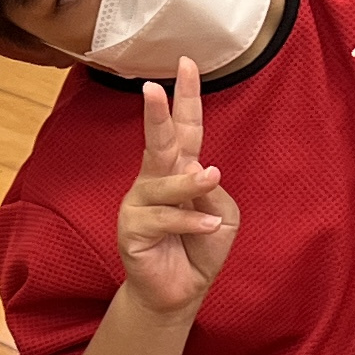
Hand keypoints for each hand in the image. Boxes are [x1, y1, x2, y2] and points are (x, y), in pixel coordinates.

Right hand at [118, 57, 238, 313]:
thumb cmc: (200, 247)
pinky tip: (208, 226)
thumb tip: (197, 174)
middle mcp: (156, 180)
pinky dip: (189, 222)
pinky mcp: (132, 230)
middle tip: (152, 89)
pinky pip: (163, 219)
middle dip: (157, 115)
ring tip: (211, 178)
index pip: (186, 128)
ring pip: (162, 184)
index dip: (186, 97)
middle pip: (158, 142)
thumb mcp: (222, 216)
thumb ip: (213, 193)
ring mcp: (140, 204)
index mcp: (180, 169)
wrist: (181, 291)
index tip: (188, 63)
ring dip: (188, 181)